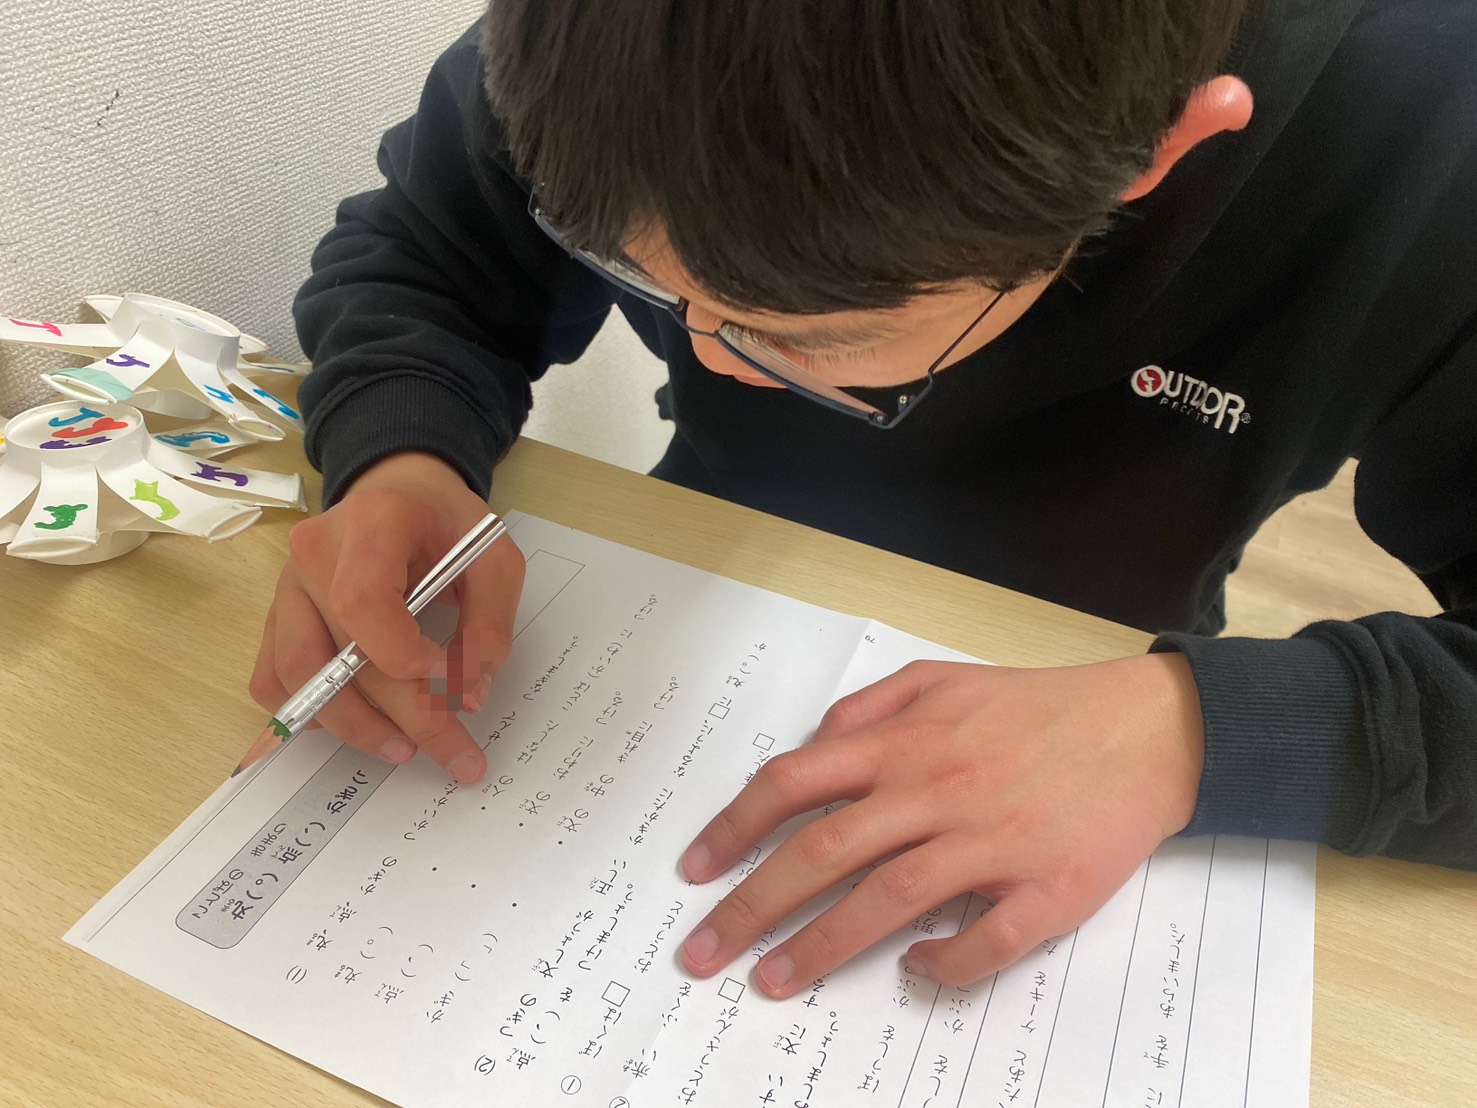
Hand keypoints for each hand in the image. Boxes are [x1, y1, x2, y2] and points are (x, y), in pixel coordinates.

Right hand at [249, 451, 524, 781]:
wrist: (401, 492)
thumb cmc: (447, 522)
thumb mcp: (494, 557)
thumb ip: (490, 622)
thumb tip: (469, 694)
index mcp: (371, 522)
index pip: (363, 602)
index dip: (406, 656)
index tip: (456, 682)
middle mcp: (315, 552)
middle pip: (340, 652)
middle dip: (404, 714)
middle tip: (456, 754)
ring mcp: (287, 584)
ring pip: (296, 673)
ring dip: (351, 724)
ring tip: (404, 748)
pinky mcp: (277, 613)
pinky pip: (272, 676)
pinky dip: (306, 710)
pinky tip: (354, 722)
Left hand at [678, 653, 1203, 993]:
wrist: (1149, 729)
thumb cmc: (1037, 707)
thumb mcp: (942, 677)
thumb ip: (870, 705)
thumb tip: (813, 744)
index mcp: (906, 743)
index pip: (795, 784)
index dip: (734, 828)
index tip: (695, 869)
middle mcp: (937, 790)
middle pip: (823, 852)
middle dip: (751, 906)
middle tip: (703, 952)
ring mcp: (993, 841)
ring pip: (887, 901)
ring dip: (821, 947)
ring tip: (773, 982)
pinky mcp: (1049, 887)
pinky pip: (988, 939)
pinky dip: (947, 964)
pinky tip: (917, 973)